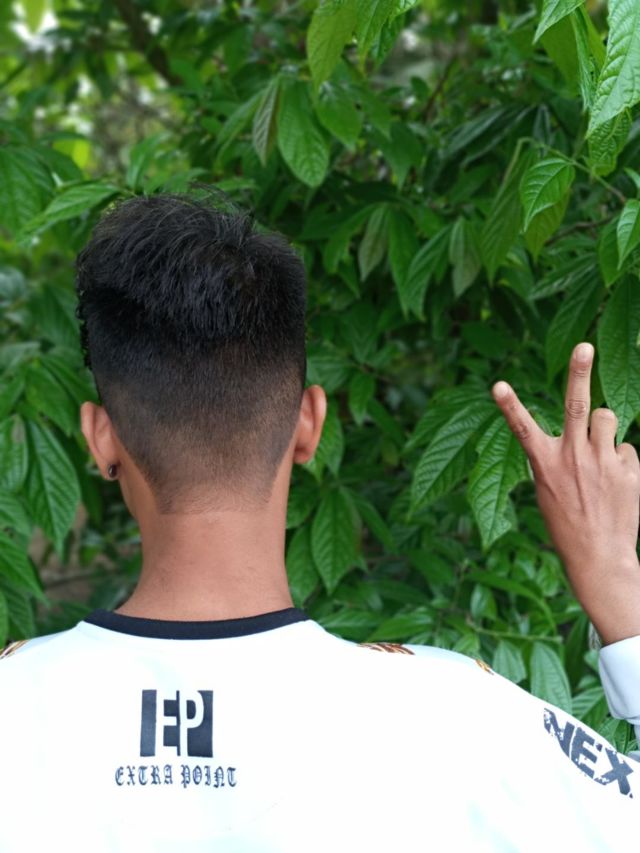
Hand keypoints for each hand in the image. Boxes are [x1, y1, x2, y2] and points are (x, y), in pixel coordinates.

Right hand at [492, 341, 639, 645]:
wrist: (598, 556)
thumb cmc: (568, 522)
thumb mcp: (549, 489)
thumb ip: (562, 454)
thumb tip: (590, 424)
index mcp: (545, 463)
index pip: (522, 427)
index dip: (509, 404)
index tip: (498, 384)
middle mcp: (572, 458)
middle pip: (577, 405)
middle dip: (579, 372)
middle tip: (583, 346)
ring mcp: (602, 463)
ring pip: (607, 417)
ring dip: (603, 427)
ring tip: (599, 451)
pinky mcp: (628, 471)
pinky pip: (625, 448)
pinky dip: (620, 461)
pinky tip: (615, 484)